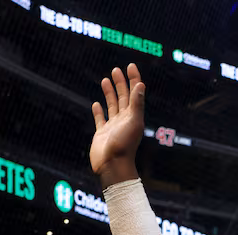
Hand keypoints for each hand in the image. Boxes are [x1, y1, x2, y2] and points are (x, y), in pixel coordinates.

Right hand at [89, 64, 146, 180]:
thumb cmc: (124, 145)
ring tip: (105, 80)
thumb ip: (137, 103)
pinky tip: (96, 104)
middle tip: (116, 70)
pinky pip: (100, 119)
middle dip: (120, 83)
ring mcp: (113, 126)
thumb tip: (141, 84)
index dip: (134, 79)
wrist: (112, 166)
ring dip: (109, 93)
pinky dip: (98, 111)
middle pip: (123, 97)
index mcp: (133, 116)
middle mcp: (124, 120)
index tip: (130, 66)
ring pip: (112, 105)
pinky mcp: (102, 133)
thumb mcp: (133, 121)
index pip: (135, 93)